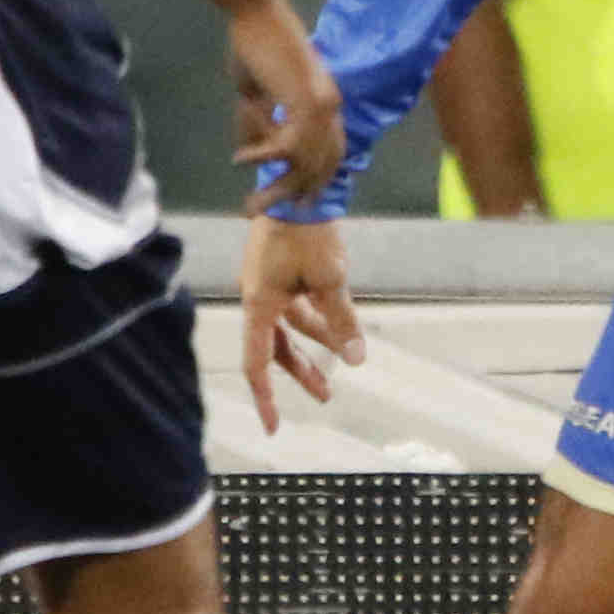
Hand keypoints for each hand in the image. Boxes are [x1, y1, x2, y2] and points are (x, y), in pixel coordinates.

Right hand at [226, 1, 342, 212]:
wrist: (258, 11)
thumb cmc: (254, 43)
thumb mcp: (256, 91)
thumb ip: (257, 120)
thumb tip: (247, 150)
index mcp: (326, 101)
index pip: (332, 151)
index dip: (320, 178)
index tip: (306, 201)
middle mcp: (330, 107)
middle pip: (320, 165)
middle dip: (296, 194)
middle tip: (273, 214)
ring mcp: (321, 105)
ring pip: (303, 164)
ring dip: (275, 189)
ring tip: (248, 207)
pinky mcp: (304, 101)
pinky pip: (285, 145)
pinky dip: (260, 155)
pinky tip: (239, 160)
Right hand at [239, 217, 364, 430]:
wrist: (300, 187)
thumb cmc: (309, 232)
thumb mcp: (331, 280)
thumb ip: (342, 320)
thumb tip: (357, 359)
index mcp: (259, 304)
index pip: (256, 363)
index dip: (265, 397)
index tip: (272, 426)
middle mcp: (258, 298)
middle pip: (275, 348)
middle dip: (300, 374)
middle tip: (325, 397)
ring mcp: (268, 285)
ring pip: (290, 328)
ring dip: (315, 347)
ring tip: (340, 368)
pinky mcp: (281, 274)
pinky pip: (298, 307)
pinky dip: (317, 321)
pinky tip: (339, 332)